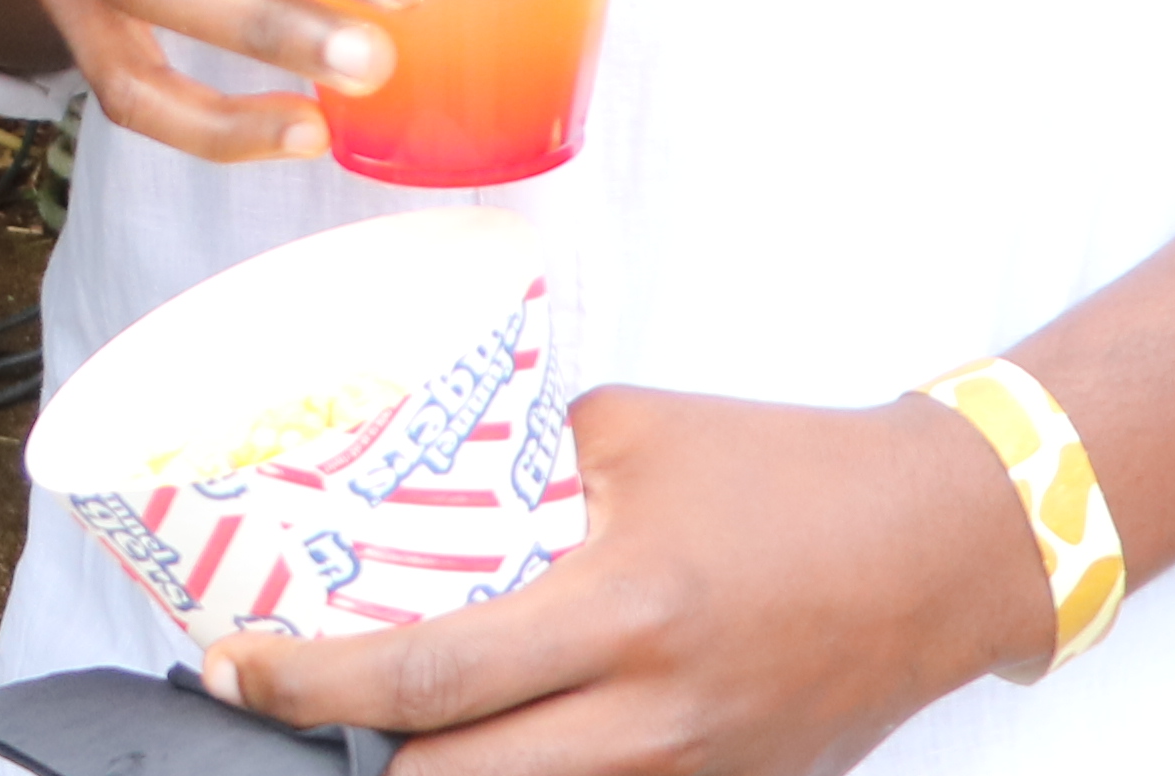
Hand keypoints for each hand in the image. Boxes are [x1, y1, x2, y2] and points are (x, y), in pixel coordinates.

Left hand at [210, 386, 1049, 774]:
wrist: (942, 546)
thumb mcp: (634, 432)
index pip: (430, 674)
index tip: (232, 668)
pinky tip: (493, 731)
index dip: (309, 684)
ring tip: (382, 717)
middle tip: (280, 705)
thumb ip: (523, 468)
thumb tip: (414, 487)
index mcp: (624, 612)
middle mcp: (651, 719)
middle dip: (348, 761)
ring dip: (437, 772)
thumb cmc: (791, 473)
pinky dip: (529, 773)